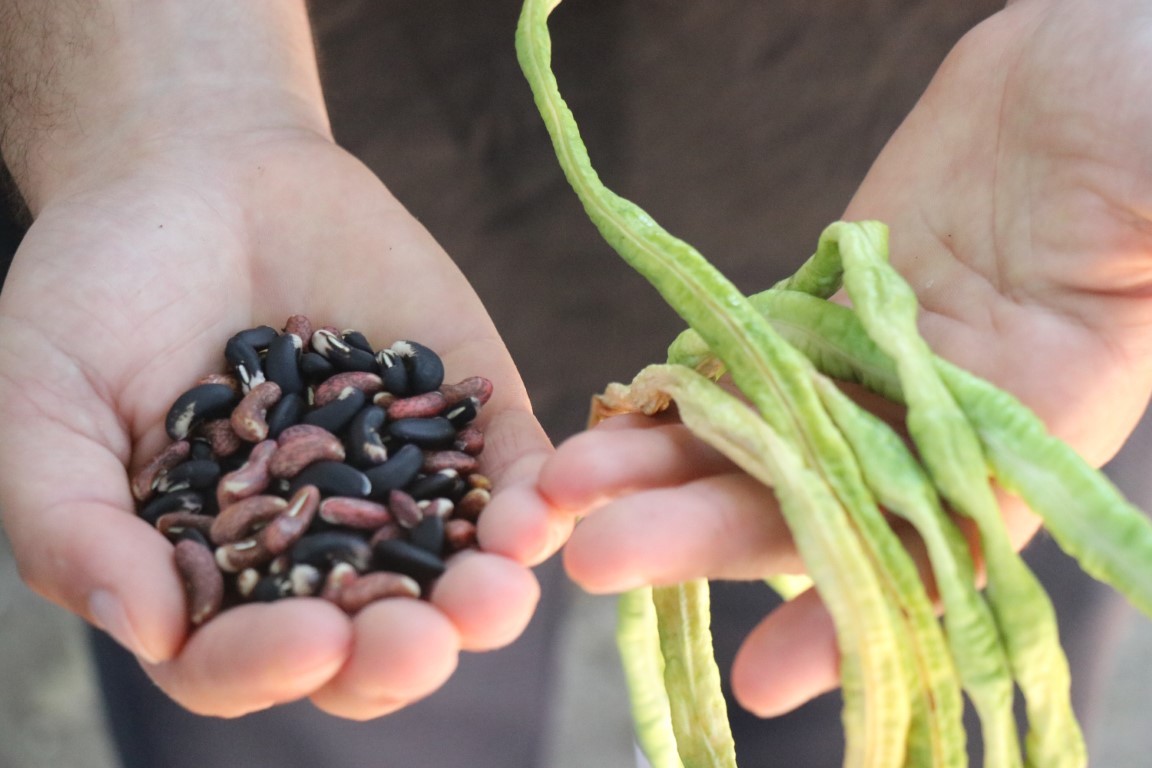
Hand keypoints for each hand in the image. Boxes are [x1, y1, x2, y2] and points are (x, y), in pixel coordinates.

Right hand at [0, 127, 553, 719]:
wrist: (196, 170)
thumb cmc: (100, 289)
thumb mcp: (43, 398)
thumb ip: (76, 525)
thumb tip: (153, 632)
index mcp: (211, 569)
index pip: (240, 657)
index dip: (271, 666)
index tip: (310, 643)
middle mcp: (316, 547)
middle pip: (366, 640)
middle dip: (399, 653)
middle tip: (422, 643)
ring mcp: (402, 485)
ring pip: (454, 574)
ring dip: (484, 598)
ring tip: (497, 592)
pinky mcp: (469, 417)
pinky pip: (511, 474)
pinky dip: (531, 499)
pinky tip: (537, 509)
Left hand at [533, 0, 1151, 718]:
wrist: (1082, 65)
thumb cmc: (1146, 107)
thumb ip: (1140, 243)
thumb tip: (1138, 262)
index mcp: (1038, 416)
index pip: (940, 548)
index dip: (852, 612)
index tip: (767, 676)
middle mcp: (941, 415)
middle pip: (813, 498)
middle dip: (704, 532)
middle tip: (599, 556)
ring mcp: (873, 360)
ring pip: (757, 431)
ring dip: (665, 466)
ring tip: (569, 483)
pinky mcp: (826, 303)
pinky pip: (743, 357)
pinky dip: (683, 389)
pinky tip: (621, 415)